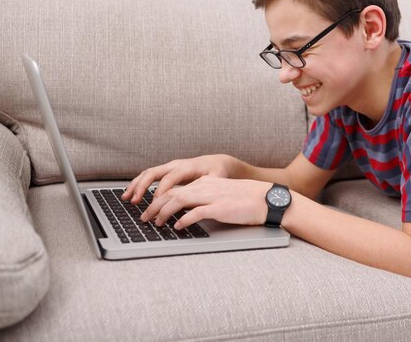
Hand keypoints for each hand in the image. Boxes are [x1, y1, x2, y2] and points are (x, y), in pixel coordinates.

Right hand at [121, 154, 236, 203]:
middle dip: (142, 187)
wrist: (217, 162)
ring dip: (136, 185)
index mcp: (187, 167)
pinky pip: (149, 175)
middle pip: (153, 172)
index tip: (155, 203)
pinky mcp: (166, 171)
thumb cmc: (217, 171)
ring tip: (127, 198)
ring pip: (148, 173)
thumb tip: (198, 199)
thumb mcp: (215, 179)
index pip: (170, 178)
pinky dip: (139, 184)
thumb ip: (206, 187)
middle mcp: (175, 165)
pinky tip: (132, 193)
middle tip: (135, 201)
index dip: (161, 190)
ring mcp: (169, 167)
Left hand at [140, 176, 270, 228]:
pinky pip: (195, 213)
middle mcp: (205, 187)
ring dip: (163, 213)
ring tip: (156, 223)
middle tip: (144, 218)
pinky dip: (183, 220)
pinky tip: (177, 227)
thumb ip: (205, 199)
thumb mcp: (222, 195)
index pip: (175, 189)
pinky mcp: (219, 208)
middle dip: (154, 206)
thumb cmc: (246, 200)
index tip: (150, 209)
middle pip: (171, 194)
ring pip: (178, 201)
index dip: (159, 200)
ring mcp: (211, 197)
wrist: (266, 199)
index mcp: (205, 183)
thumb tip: (189, 211)